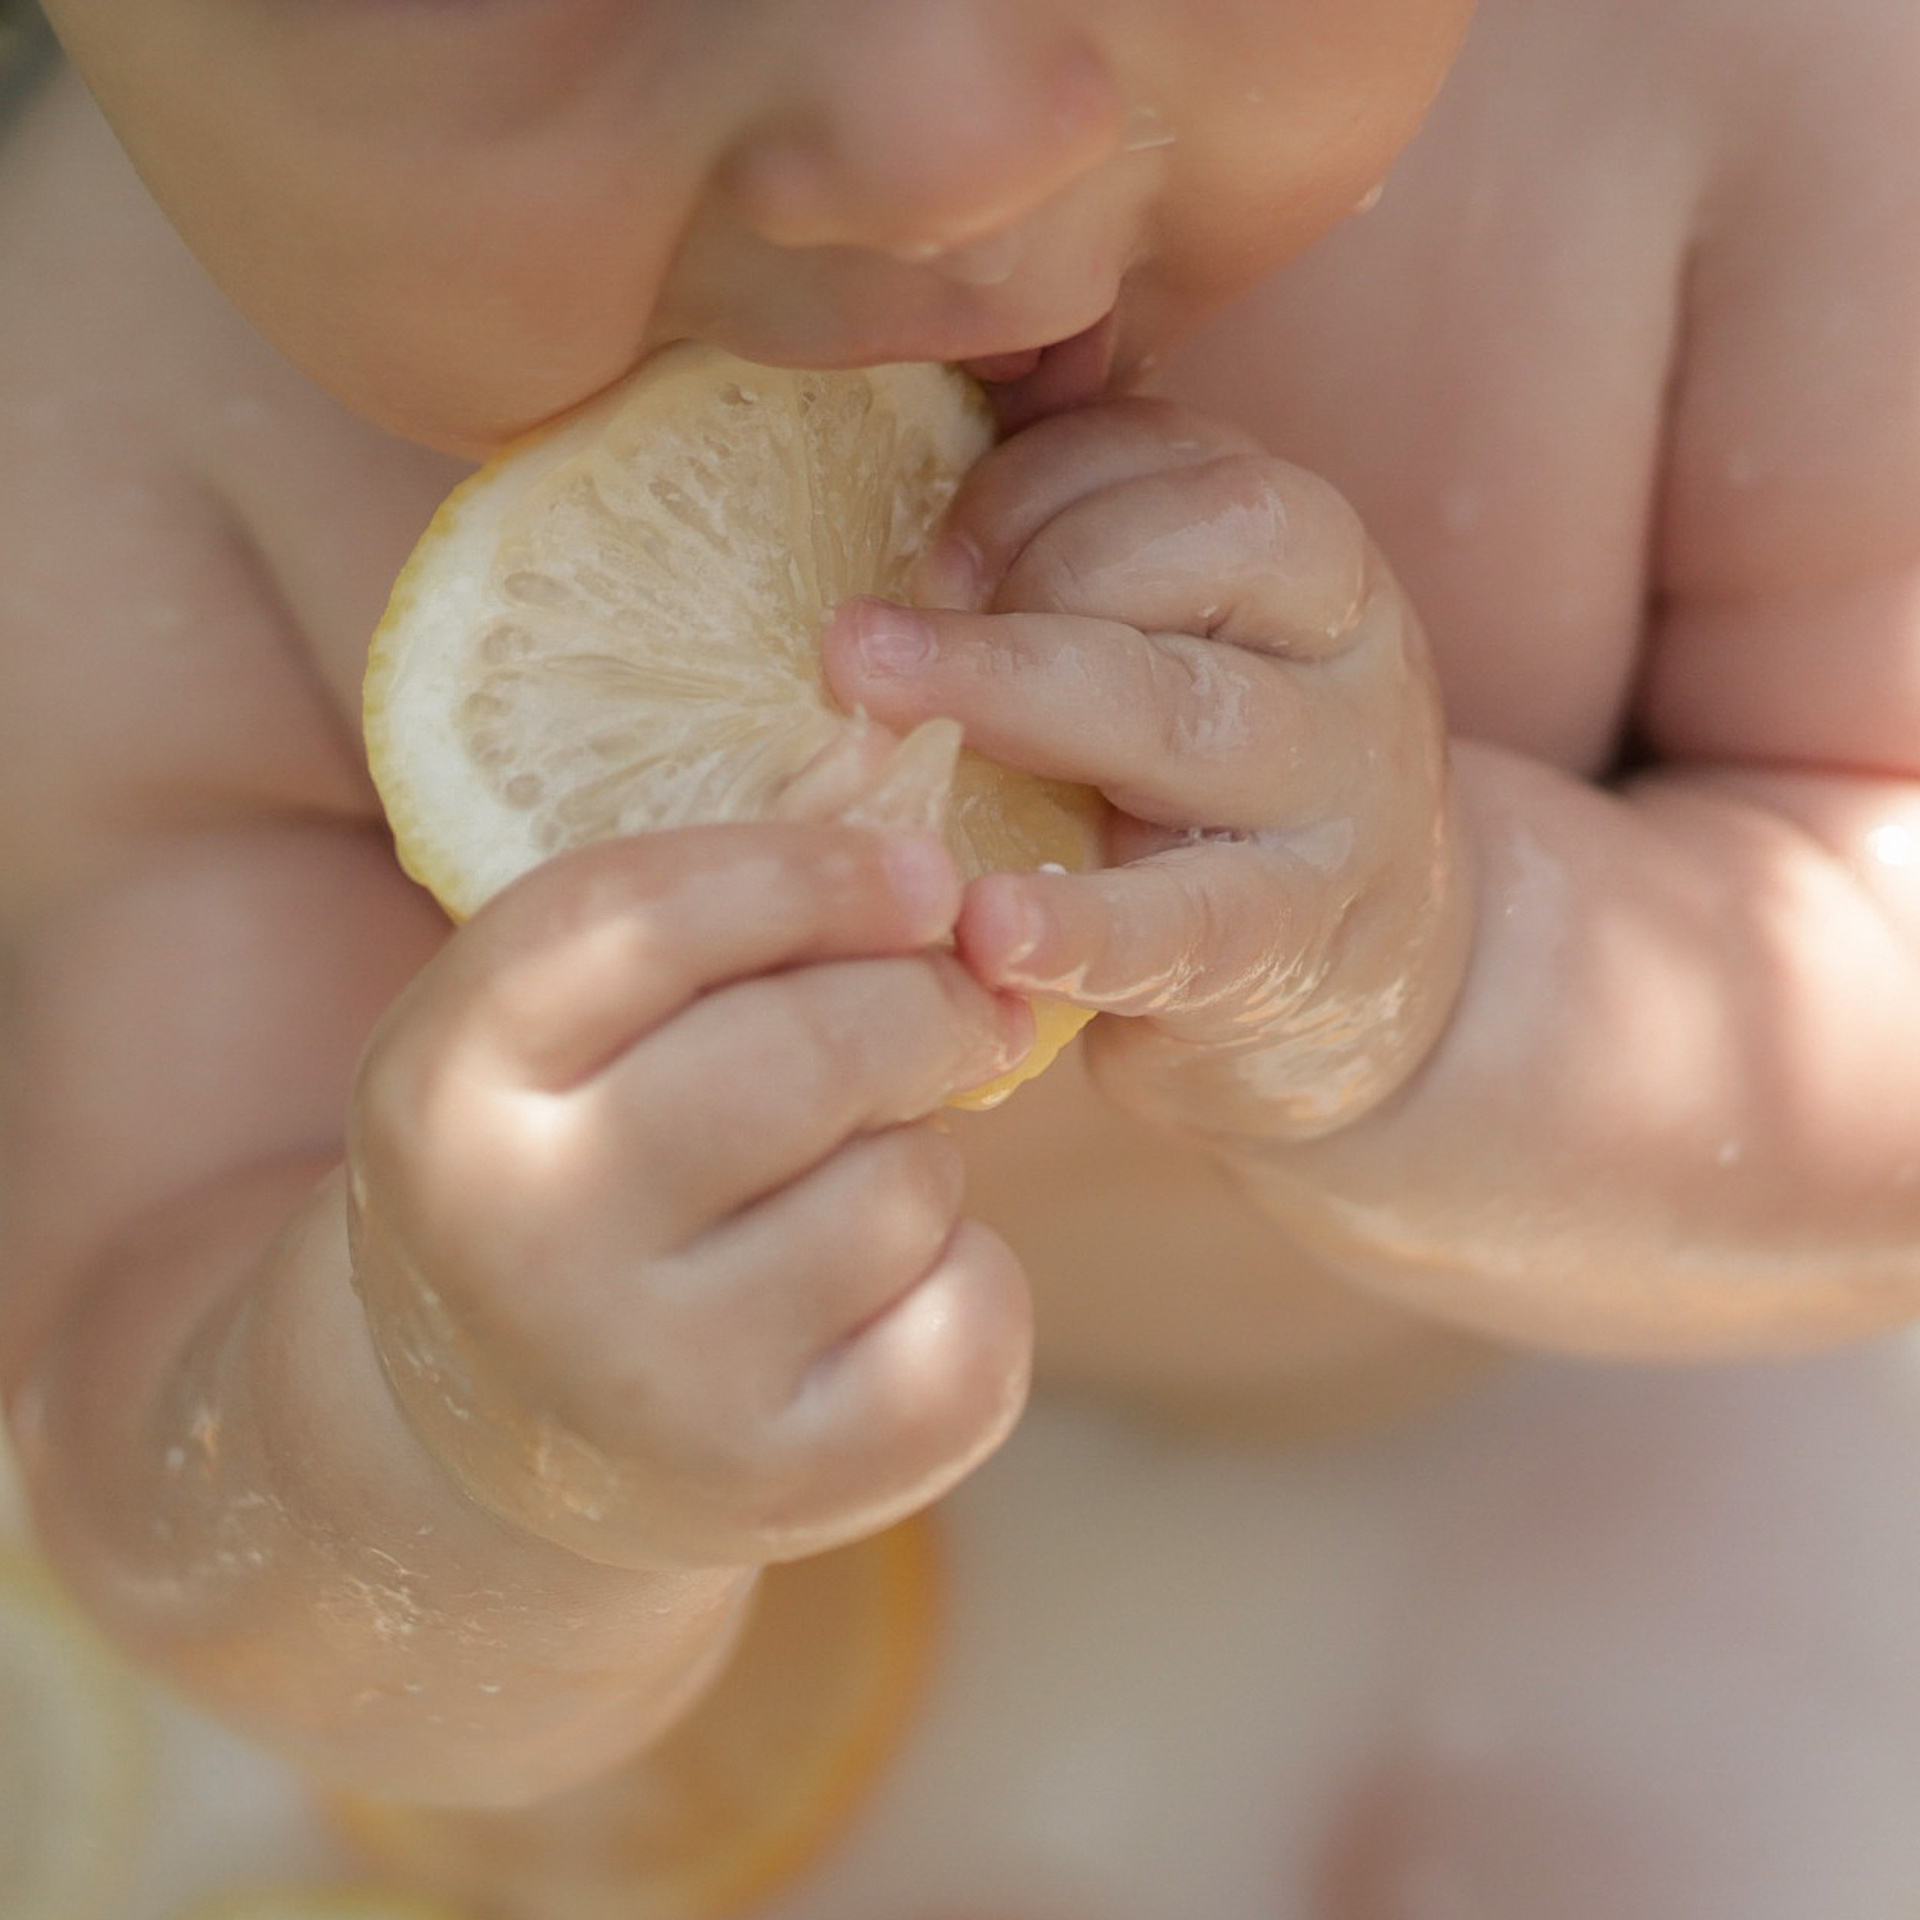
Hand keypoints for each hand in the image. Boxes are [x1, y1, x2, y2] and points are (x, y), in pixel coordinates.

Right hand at [345, 824, 1033, 1568]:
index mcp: (447, 1079)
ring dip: (922, 1155)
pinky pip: (971, 1318)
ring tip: (853, 1179)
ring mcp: (650, 1382)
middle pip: (809, 1054)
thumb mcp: (572, 1029)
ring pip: (903, 1185)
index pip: (641, 918)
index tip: (922, 871)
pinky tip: (894, 1291)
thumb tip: (893, 758)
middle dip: (924, 1004)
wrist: (519, 1429)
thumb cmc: (578, 1166)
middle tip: (960, 1003)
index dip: (812, 871)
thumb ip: (709, 903)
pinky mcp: (780, 1484)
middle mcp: (525, 1237)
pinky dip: (970, 1278)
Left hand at [821, 399, 1472, 1143]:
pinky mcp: (1291, 949)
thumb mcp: (1187, 659)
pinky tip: (984, 923)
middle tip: (862, 633)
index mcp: (1306, 565)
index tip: (924, 551)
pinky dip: (1081, 924)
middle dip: (1026, 564)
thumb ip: (1082, 574)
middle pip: (1216, 545)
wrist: (1372, 986)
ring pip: (1192, 717)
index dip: (1037, 482)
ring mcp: (1334, 806)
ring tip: (876, 711)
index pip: (1187, 458)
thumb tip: (894, 498)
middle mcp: (1346, 661)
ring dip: (1016, 697)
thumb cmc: (1217, 798)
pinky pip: (1186, 924)